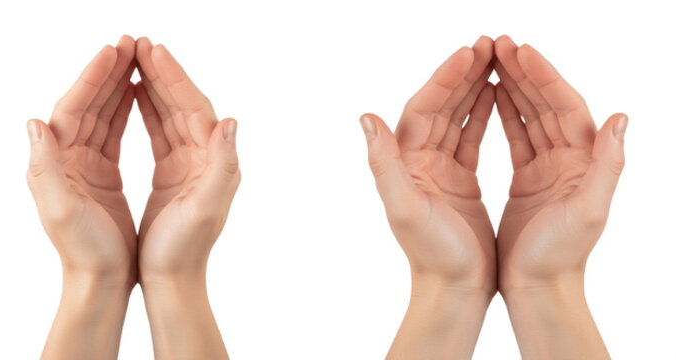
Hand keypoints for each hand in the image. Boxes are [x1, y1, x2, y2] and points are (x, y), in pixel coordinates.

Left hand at [27, 36, 136, 359]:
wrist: (101, 283)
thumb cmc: (83, 251)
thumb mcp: (59, 210)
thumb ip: (43, 166)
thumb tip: (33, 123)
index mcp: (55, 161)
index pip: (72, 108)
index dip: (91, 77)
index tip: (112, 50)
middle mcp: (65, 158)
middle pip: (86, 103)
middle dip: (107, 71)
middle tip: (129, 42)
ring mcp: (83, 164)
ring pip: (101, 113)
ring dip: (116, 84)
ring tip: (136, 56)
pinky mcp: (101, 174)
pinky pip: (113, 131)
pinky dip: (124, 108)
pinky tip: (137, 92)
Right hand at [133, 37, 236, 359]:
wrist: (174, 281)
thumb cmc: (184, 250)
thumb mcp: (205, 209)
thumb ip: (222, 165)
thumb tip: (231, 123)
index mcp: (211, 161)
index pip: (194, 107)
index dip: (174, 77)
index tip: (152, 51)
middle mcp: (205, 157)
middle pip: (183, 103)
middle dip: (162, 72)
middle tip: (139, 43)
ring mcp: (188, 163)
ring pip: (171, 112)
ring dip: (154, 84)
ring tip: (134, 58)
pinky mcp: (173, 173)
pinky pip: (161, 129)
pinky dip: (148, 107)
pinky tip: (134, 93)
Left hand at [362, 36, 496, 358]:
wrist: (454, 291)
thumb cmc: (431, 255)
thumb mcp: (403, 207)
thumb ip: (383, 161)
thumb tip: (365, 117)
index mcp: (405, 163)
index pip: (423, 108)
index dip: (444, 78)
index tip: (469, 52)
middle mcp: (417, 162)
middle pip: (440, 106)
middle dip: (462, 74)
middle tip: (488, 44)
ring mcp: (438, 171)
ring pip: (456, 117)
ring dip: (473, 87)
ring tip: (496, 59)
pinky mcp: (458, 183)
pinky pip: (469, 137)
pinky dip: (482, 113)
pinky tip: (498, 94)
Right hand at [493, 35, 619, 357]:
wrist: (539, 291)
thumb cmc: (560, 257)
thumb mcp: (590, 211)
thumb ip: (609, 163)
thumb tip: (622, 117)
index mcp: (583, 161)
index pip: (564, 105)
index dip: (542, 75)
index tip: (517, 50)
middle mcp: (570, 159)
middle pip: (546, 103)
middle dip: (522, 71)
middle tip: (496, 42)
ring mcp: (549, 168)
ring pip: (529, 115)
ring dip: (511, 84)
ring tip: (488, 58)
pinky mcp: (528, 181)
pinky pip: (517, 136)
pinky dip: (504, 112)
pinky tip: (487, 96)